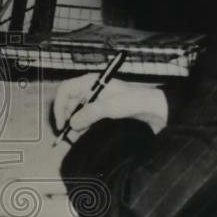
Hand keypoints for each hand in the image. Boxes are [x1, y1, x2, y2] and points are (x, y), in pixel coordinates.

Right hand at [52, 74, 168, 138]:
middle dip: (67, 117)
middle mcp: (91, 90)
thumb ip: (89, 114)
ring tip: (82, 135)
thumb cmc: (135, 102)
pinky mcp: (103, 111)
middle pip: (68, 102)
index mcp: (91, 82)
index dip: (59, 106)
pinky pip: (86, 118)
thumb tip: (72, 124)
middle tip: (72, 133)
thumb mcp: (110, 107)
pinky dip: (84, 127)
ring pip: (77, 112)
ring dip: (76, 124)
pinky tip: (89, 134)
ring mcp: (96, 101)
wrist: (156, 109)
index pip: (65, 90)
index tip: (62, 124)